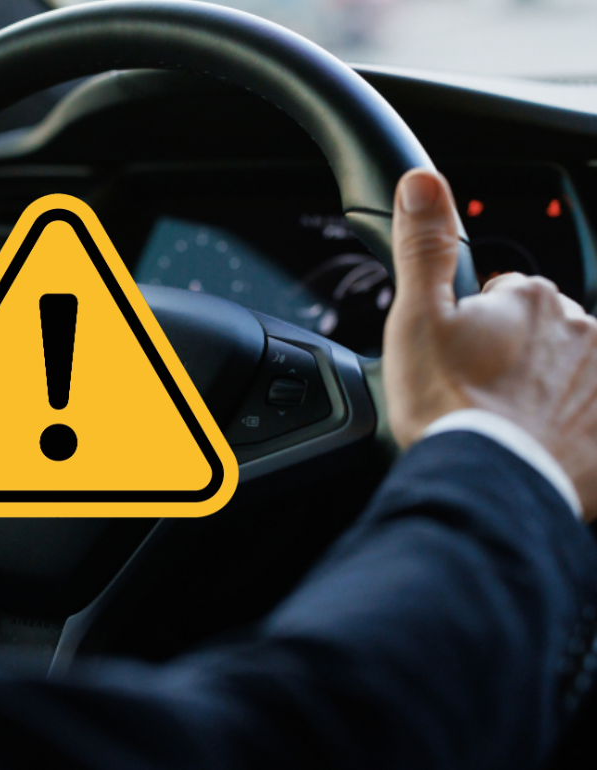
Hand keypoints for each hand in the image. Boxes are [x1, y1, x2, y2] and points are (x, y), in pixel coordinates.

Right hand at [383, 169, 596, 520]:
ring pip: (571, 374)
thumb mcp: (416, 316)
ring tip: (507, 426)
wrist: (488, 480)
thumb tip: (422, 182)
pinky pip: (589, 416)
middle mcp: (581, 329)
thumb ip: (423, 247)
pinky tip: (540, 444)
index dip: (476, 325)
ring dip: (545, 392)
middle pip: (543, 334)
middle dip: (516, 357)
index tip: (459, 357)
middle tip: (479, 395)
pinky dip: (572, 428)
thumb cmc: (450, 403)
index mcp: (530, 299)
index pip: (505, 295)